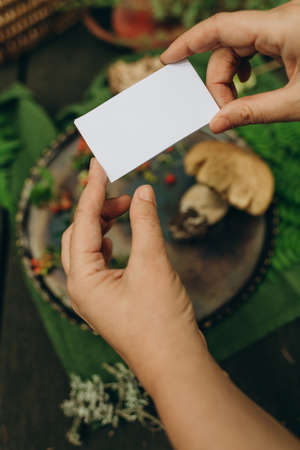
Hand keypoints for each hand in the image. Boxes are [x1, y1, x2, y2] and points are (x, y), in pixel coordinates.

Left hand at [61, 158, 204, 390]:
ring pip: (86, 248)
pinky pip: (97, 262)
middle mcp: (81, 287)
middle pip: (78, 234)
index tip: (99, 164)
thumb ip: (145, 223)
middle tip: (124, 192)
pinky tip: (118, 238)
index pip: (82, 222)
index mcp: (82, 278)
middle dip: (98, 208)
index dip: (93, 190)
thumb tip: (143, 191)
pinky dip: (106, 242)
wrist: (175, 363)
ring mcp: (93, 295)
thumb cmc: (161, 321)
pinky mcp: (107, 299)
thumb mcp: (153, 264)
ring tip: (124, 210)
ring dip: (102, 224)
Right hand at [161, 1, 299, 132]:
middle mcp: (279, 19)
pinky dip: (242, 66)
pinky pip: (253, 44)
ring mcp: (284, 23)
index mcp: (281, 26)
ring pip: (239, 46)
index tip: (167, 59)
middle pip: (228, 44)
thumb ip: (255, 112)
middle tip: (223, 111)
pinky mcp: (288, 31)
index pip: (220, 27)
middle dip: (218, 80)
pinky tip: (245, 82)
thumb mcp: (296, 103)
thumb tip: (217, 123)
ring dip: (230, 76)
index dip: (188, 42)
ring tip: (235, 103)